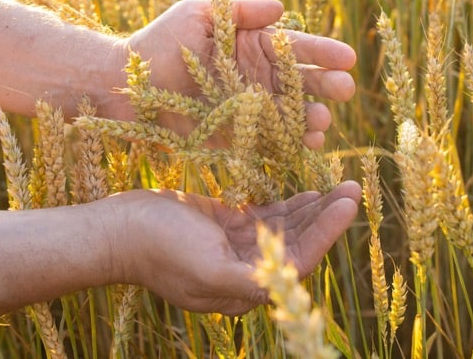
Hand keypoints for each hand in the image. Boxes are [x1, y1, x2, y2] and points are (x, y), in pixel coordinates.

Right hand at [109, 181, 361, 315]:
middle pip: (297, 242)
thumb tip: (286, 285)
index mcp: (243, 288)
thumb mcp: (204, 268)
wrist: (118, 228)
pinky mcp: (226, 224)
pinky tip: (309, 189)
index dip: (327, 232)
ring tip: (341, 184)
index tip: (349, 203)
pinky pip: (266, 214)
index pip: (297, 260)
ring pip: (285, 226)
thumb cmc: (158, 248)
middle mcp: (244, 270)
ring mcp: (235, 246)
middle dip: (327, 216)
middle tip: (354, 186)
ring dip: (312, 207)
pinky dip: (289, 203)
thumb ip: (245, 282)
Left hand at [125, 0, 356, 148]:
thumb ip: (238, 12)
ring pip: (290, 113)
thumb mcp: (196, 15)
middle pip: (299, 82)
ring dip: (310, 117)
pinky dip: (289, 144)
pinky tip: (306, 146)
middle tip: (345, 91)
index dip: (322, 51)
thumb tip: (281, 8)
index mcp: (250, 44)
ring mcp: (248, 108)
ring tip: (323, 122)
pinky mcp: (236, 136)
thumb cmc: (158, 43)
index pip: (294, 47)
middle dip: (325, 85)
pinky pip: (269, 140)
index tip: (347, 57)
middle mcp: (256, 76)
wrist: (122, 84)